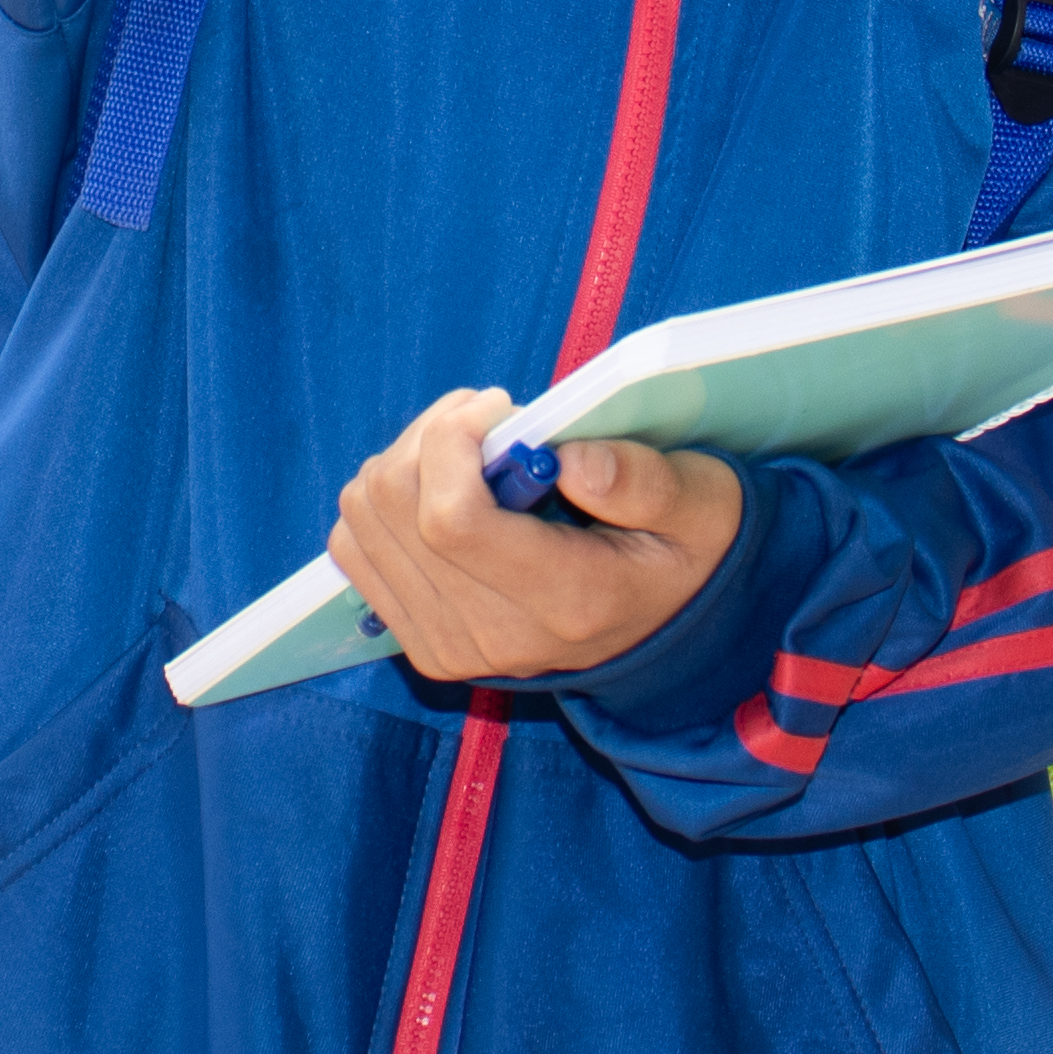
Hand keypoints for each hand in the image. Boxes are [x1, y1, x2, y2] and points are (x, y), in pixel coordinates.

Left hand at [327, 387, 749, 686]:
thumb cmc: (684, 546)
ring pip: (363, 522)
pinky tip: (441, 488)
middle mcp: (494, 636)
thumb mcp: (698, 504)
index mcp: (565, 601)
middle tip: (485, 415)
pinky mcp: (421, 643)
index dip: (450, 441)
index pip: (450, 520)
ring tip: (466, 449)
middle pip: (394, 511)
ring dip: (403, 461)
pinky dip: (383, 502)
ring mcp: (449, 646)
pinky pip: (354, 550)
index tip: (496, 407)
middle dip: (428, 435)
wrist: (667, 624)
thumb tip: (567, 458)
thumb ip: (643, 481)